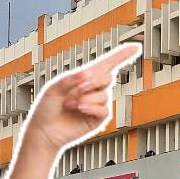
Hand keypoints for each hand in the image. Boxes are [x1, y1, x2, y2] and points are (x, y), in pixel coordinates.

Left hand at [23, 44, 140, 153]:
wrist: (44, 131)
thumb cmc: (47, 108)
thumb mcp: (54, 87)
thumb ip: (70, 79)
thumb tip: (86, 74)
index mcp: (84, 78)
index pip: (106, 64)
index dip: (121, 56)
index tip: (135, 47)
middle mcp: (93, 90)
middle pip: (107, 77)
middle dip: (93, 81)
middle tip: (78, 87)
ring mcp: (97, 104)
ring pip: (103, 94)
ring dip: (85, 98)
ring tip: (69, 104)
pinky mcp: (99, 118)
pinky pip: (104, 109)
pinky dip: (91, 107)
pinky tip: (80, 109)